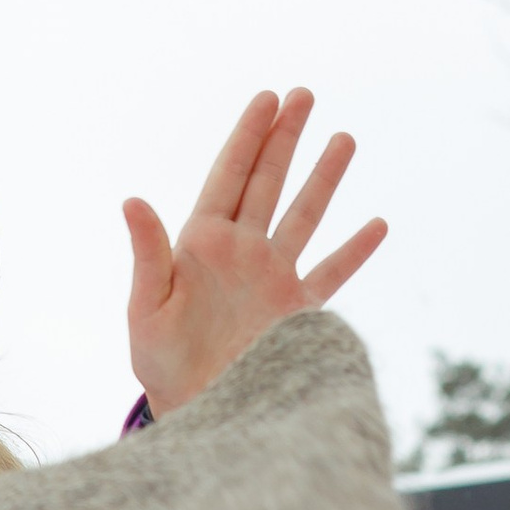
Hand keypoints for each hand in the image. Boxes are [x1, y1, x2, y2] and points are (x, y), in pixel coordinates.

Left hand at [124, 89, 387, 417]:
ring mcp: (273, 280)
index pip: (230, 175)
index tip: (268, 99)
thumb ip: (149, 254)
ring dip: (324, 179)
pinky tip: (377, 226)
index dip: (248, 136)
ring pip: (304, 216)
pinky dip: (354, 251)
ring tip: (344, 138)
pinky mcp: (297, 313)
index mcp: (203, 244)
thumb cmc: (163, 366)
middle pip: (268, 182)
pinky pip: (331, 274)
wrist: (201, 414)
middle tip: (304, 94)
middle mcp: (242, 253)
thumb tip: (132, 199)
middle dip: (285, 137)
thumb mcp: (147, 310)